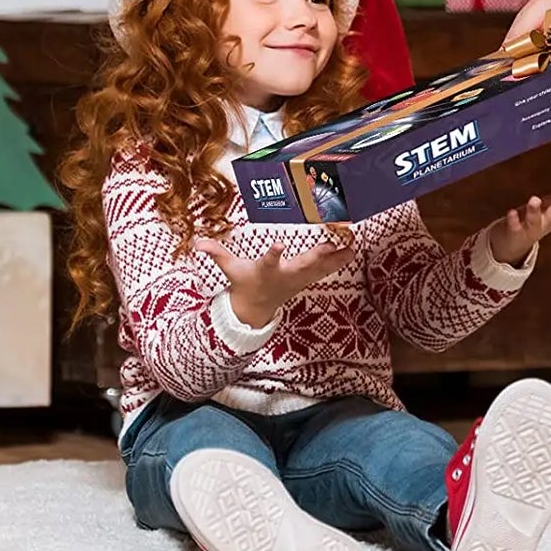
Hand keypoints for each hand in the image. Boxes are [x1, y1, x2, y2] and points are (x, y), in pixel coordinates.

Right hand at [194, 232, 355, 329]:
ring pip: (319, 269)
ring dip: (335, 259)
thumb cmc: (244, 282)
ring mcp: (298, 280)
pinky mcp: (306, 281)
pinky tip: (352, 250)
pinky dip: (338, 261)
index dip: (274, 254)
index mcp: (265, 271)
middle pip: (302, 266)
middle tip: (329, 245)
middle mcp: (284, 276)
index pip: (268, 262)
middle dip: (315, 257)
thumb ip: (217, 253)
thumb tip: (197, 242)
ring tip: (351, 247)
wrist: (256, 309)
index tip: (280, 244)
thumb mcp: (230, 269)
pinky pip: (325, 271)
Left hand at [485, 179, 550, 266]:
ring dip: (535, 210)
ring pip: (535, 221)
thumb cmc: (536, 222)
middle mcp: (547, 222)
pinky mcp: (515, 233)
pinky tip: (511, 211)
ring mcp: (531, 229)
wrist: (513, 248)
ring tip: (535, 199)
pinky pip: (514, 227)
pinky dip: (513, 220)